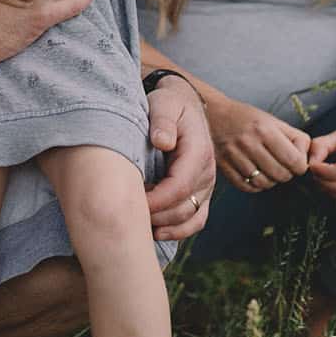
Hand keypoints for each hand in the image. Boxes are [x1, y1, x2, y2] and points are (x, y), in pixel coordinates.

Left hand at [144, 77, 216, 240]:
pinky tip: (156, 232)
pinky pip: (196, 220)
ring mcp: (206, 186)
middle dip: (156, 215)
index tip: (132, 202)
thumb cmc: (169, 105)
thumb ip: (163, 120)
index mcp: (199, 152)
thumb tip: (162, 142)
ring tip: (139, 223)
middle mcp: (207, 172)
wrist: (182, 105)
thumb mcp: (164, 104)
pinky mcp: (201, 194)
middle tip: (128, 213)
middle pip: (184, 207)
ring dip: (165, 226)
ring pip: (190, 218)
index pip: (179, 186)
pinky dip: (178, 231)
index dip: (156, 200)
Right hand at [208, 95, 310, 191]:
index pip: (295, 161)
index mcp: (265, 129)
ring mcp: (234, 155)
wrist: (211, 113)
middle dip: (286, 174)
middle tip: (281, 166)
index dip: (299, 166)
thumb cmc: (247, 118)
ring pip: (264, 184)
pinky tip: (254, 174)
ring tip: (267, 170)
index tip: (295, 163)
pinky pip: (247, 187)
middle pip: (281, 175)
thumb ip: (295, 138)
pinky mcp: (223, 166)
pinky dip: (254, 185)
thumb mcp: (273, 120)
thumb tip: (308, 160)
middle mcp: (249, 142)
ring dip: (270, 181)